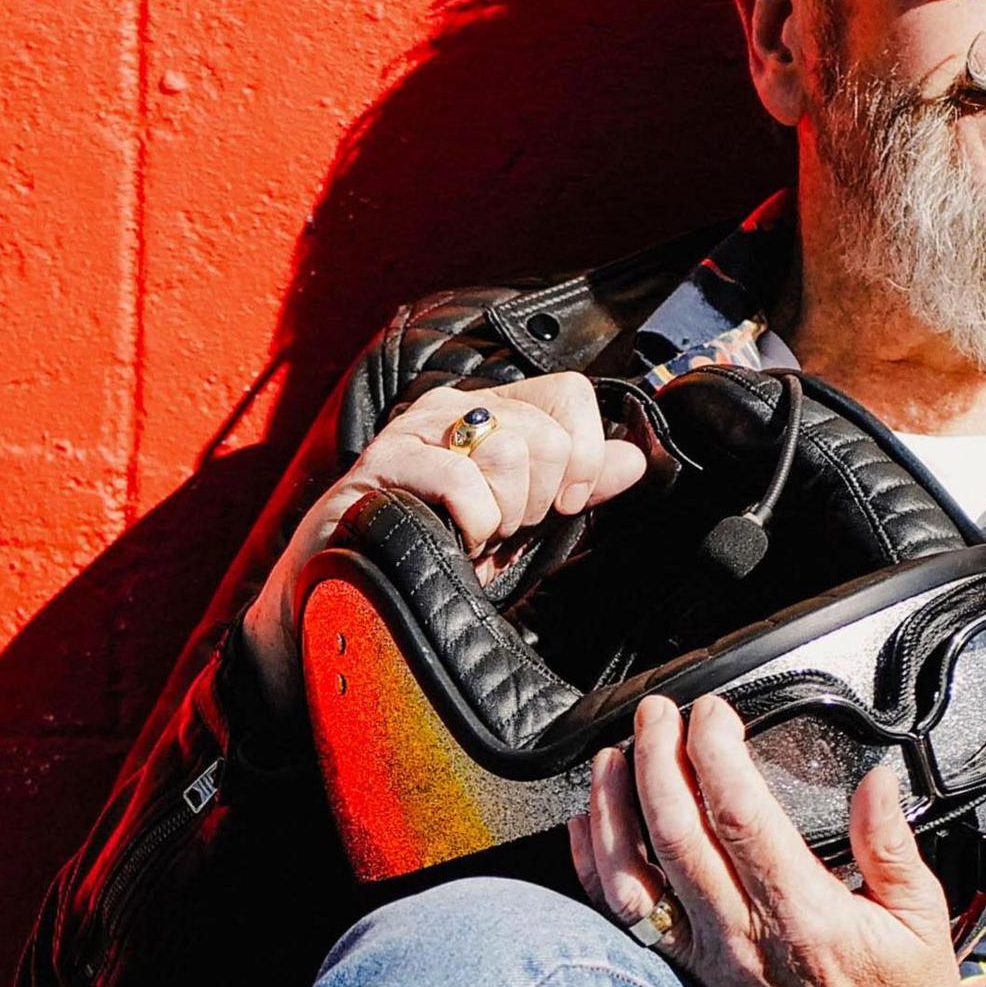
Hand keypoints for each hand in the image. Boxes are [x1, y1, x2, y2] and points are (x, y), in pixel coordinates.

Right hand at [237, 372, 644, 715]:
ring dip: (505, 513)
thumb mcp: (522, 519)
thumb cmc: (437, 552)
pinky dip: (473, 524)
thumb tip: (635, 459)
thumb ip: (577, 485)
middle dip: (542, 498)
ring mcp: (416, 432)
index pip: (571, 393)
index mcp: (493, 411)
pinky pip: (461, 481)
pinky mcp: (384, 466)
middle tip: (507, 528)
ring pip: (510, 451)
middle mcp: (454, 408)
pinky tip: (457, 542)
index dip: (585, 453)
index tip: (567, 503)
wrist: (350, 593)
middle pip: (548, 432)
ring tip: (476, 534)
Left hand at [568, 692, 985, 986]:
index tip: (712, 712)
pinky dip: (597, 872)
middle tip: (656, 712)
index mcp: (805, 916)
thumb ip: (892, 845)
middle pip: (675, 835)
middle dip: (658, 760)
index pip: (739, 816)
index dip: (714, 753)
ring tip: (612, 757)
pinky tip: (588, 829)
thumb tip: (874, 781)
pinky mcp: (694, 978)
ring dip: (614, 811)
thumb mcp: (924, 917)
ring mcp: (711, 962)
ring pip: (636, 879)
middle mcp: (745, 939)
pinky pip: (627, 923)